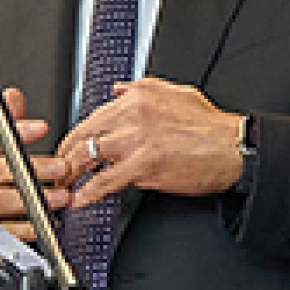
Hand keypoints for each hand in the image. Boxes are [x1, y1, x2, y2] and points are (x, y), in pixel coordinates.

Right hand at [0, 86, 73, 246]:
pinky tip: (45, 225)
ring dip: (37, 198)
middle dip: (35, 167)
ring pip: (5, 200)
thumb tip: (13, 95)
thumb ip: (8, 131)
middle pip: (3, 170)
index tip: (41, 127)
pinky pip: (7, 231)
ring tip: (60, 197)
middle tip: (61, 167)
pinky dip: (28, 228)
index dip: (18, 132)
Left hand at [63, 78, 243, 208]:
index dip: (73, 138)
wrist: (234, 148)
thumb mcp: (175, 92)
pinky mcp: (144, 166)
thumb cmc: (210, 125)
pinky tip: (81, 200)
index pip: (90, 118)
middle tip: (55, 170)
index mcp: (135, 99)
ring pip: (87, 157)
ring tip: (62, 187)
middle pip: (82, 137)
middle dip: (63, 156)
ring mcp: (135, 142)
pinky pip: (105, 181)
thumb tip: (117, 89)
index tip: (67, 149)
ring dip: (70, 175)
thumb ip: (141, 89)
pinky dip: (89, 193)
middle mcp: (130, 117)